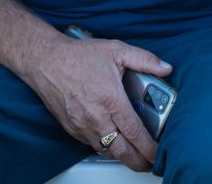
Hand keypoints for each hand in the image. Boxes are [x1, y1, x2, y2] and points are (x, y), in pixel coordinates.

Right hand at [22, 33, 171, 171]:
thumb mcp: (116, 50)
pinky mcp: (71, 128)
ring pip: (106, 150)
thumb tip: (166, 68)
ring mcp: (82, 125)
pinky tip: (111, 139)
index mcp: (111, 99)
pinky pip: (91, 144)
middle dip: (138, 161)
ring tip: (133, 153)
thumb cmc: (78, 56)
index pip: (135, 132)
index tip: (157, 153)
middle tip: (148, 162)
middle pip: (122, 151)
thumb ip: (144, 59)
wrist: (45, 61)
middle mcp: (97, 116)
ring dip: (121, 154)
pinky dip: (104, 145)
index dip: (148, 147)